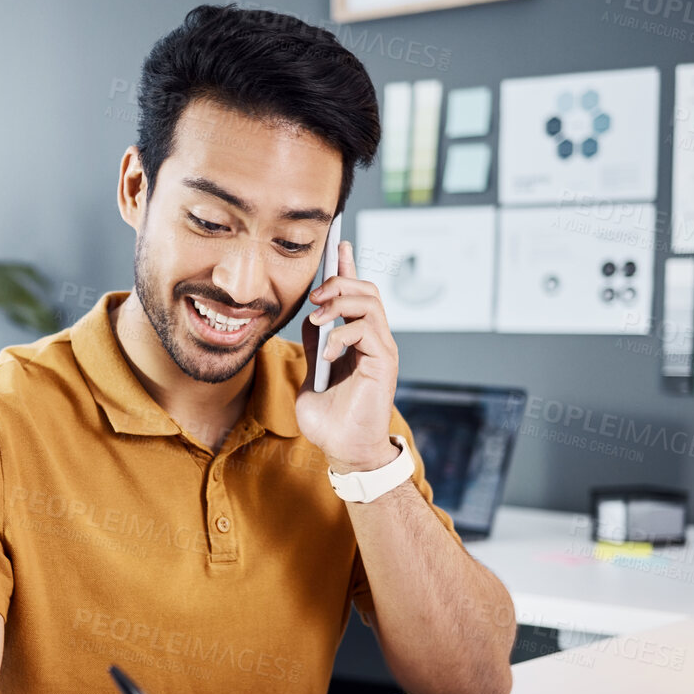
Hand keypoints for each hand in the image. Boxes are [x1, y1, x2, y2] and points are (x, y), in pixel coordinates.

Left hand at [296, 239, 400, 473]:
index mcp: (358, 339)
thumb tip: (310, 316)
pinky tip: (328, 353)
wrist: (343, 450)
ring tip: (317, 320)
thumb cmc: (330, 420)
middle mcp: (375, 339)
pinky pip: (366, 330)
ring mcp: (382, 350)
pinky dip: (341, 334)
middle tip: (314, 297)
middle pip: (366, 289)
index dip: (347, 266)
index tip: (338, 243)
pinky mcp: (384, 362)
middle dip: (338, 282)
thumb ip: (314, 344)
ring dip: (339, 303)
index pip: (356, 293)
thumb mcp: (312, 373)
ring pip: (370, 302)